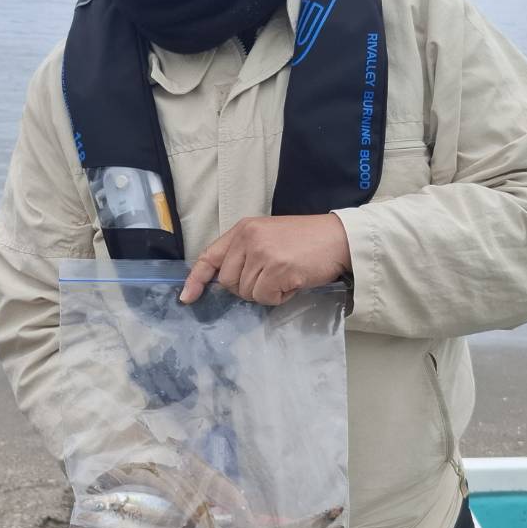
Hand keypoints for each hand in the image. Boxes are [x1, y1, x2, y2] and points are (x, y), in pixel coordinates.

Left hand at [181, 215, 350, 305]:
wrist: (338, 238)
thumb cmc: (305, 240)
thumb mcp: (267, 237)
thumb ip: (244, 253)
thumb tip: (223, 282)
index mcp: (243, 229)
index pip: (209, 256)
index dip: (196, 279)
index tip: (187, 297)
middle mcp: (248, 239)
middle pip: (228, 282)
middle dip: (246, 288)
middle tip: (270, 277)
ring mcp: (263, 253)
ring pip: (247, 293)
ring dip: (266, 293)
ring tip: (285, 276)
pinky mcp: (278, 269)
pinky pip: (266, 298)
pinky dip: (279, 297)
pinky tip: (293, 282)